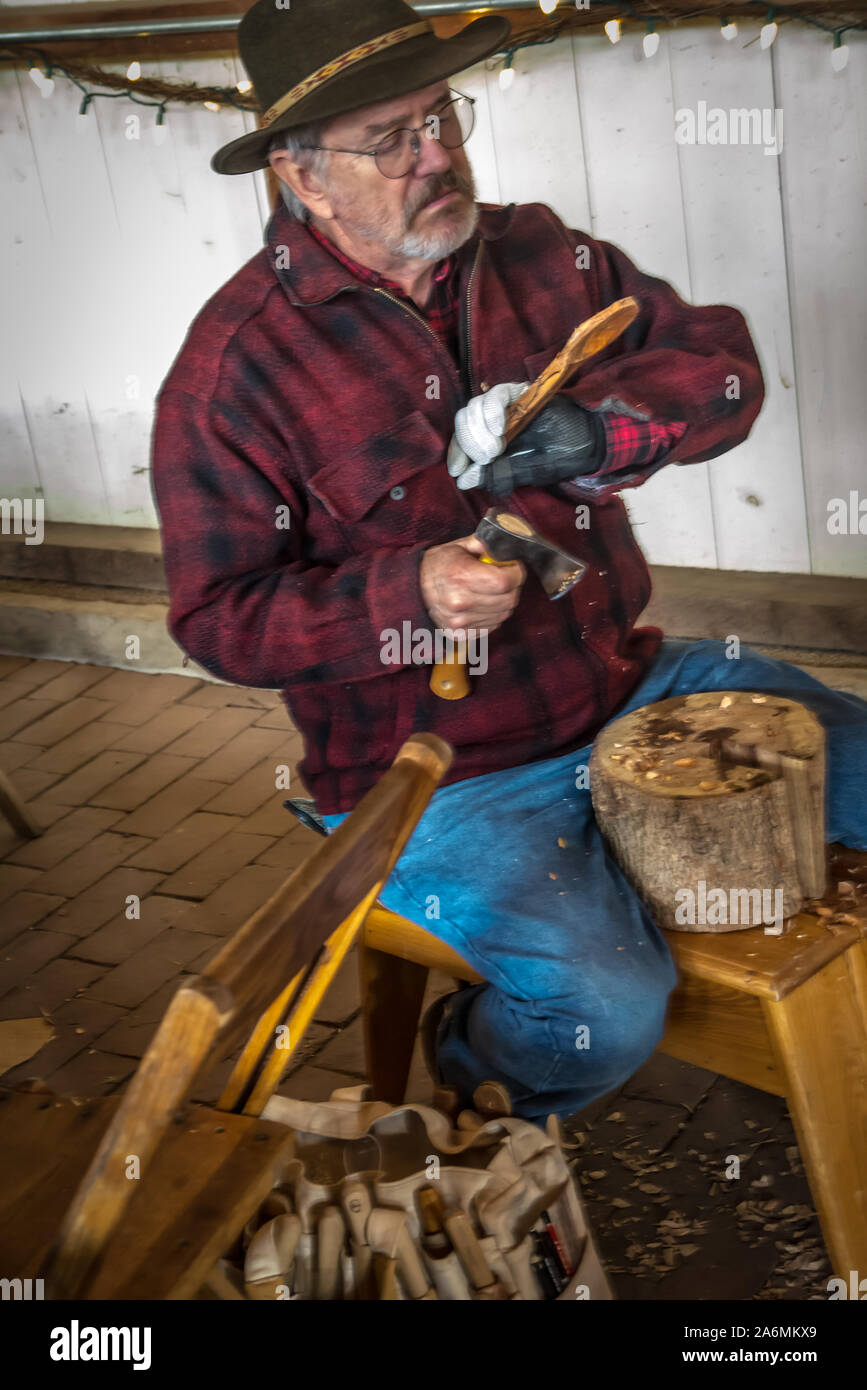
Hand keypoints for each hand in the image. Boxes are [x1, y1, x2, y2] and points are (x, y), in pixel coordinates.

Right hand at [420, 534, 525, 635]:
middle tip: (503, 577)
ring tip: (490, 590)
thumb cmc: (438, 565)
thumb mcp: (459, 546)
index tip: (513, 567)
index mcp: (461, 576)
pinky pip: (493, 625)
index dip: (516, 573)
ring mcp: (461, 621)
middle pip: (509, 599)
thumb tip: (508, 547)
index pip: (505, 581)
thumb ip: (486, 544)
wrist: (412, 589)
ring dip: (503, 601)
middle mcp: (460, 602)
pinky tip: (482, 603)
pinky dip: (493, 614)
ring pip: (504, 614)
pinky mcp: (461, 634)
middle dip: (512, 586)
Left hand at [448, 392, 606, 496]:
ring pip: (474, 407)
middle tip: (488, 457)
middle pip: (464, 420)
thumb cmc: (558, 458)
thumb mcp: (523, 471)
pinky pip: (495, 394)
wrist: (589, 442)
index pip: (462, 439)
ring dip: (479, 430)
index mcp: (491, 439)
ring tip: (497, 448)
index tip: (457, 470)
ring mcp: (506, 403)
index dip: (457, 453)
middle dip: (470, 443)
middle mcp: (494, 418)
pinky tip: (501, 428)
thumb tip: (464, 480)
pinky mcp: (519, 391)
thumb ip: (495, 473)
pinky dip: (492, 411)